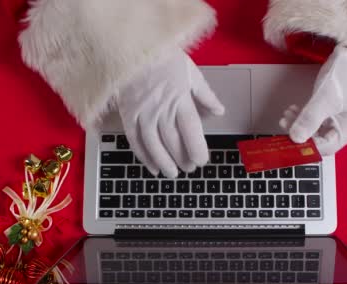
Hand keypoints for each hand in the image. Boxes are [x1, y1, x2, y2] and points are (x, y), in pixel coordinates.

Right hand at [117, 49, 224, 177]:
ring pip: (154, 145)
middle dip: (183, 158)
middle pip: (173, 141)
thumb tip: (219, 111)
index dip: (196, 148)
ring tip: (173, 173)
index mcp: (179, 98)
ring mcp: (142, 113)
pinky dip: (144, 156)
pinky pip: (135, 141)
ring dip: (164, 162)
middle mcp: (161, 109)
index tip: (202, 160)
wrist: (130, 47)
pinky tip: (152, 167)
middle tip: (189, 168)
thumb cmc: (162, 57)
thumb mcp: (190, 71)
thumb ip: (205, 94)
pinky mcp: (127, 115)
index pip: (190, 130)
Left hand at [279, 45, 346, 154]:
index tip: (289, 142)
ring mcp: (340, 119)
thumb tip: (295, 138)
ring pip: (316, 130)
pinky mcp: (333, 111)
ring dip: (300, 124)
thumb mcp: (323, 99)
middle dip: (301, 134)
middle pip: (320, 140)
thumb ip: (309, 120)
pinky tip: (293, 110)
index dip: (307, 147)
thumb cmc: (342, 75)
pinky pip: (316, 120)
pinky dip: (304, 117)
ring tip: (286, 115)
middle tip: (284, 125)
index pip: (327, 147)